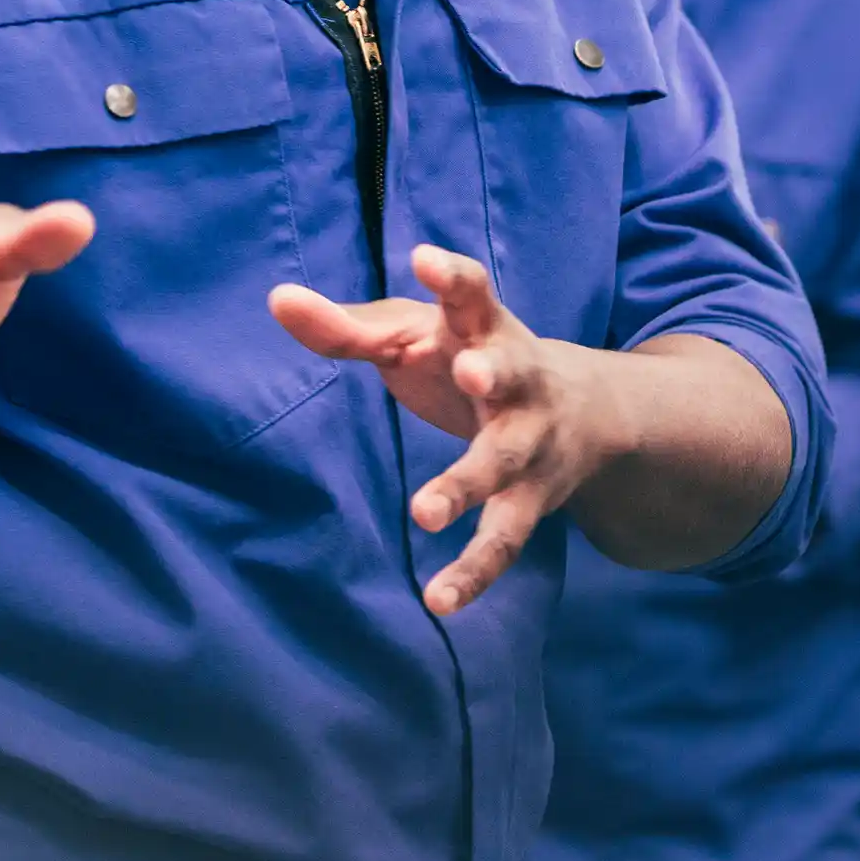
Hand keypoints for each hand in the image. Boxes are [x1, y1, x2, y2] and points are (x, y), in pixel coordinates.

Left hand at [271, 246, 611, 616]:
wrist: (584, 410)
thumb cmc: (469, 357)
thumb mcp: (415, 334)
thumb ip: (347, 327)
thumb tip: (275, 299)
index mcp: (483, 328)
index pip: (474, 292)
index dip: (453, 277)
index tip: (425, 259)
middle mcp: (517, 380)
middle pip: (510, 372)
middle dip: (494, 371)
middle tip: (472, 371)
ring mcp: (529, 442)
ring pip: (505, 463)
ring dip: (469, 483)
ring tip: (425, 512)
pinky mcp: (531, 499)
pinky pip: (504, 539)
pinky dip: (474, 573)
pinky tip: (438, 602)